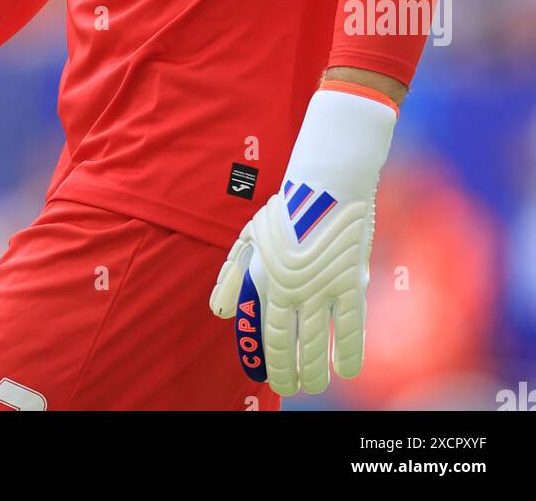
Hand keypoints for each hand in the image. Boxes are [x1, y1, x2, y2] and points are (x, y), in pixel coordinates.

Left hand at [209, 180, 376, 394]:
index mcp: (269, 280)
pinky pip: (352, 328)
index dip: (272, 362)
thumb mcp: (251, 237)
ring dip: (318, 370)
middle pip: (294, 345)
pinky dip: (350, 353)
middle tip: (295, 386)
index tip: (273, 378)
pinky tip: (347, 369)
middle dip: (293, 373)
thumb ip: (233, 275)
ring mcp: (324, 286)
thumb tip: (217, 312)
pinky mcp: (352, 281)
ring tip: (316, 383)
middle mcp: (295, 289)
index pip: (268, 335)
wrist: (327, 185)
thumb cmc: (287, 212)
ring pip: (321, 343)